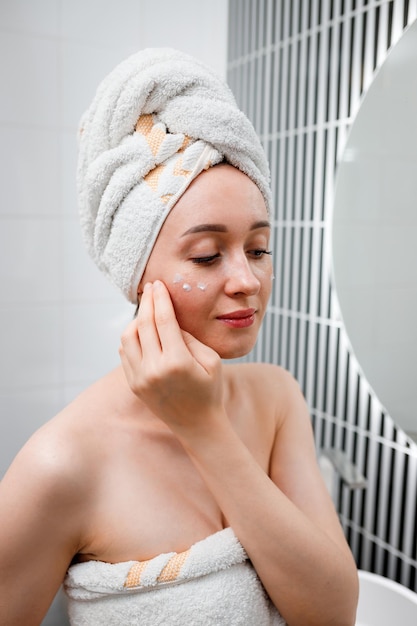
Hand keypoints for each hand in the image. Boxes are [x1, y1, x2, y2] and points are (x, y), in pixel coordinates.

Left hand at [119, 281, 224, 435]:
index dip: (160, 299)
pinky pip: (125, 352)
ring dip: (136, 319)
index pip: (163, 320)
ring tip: (147, 310)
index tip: (159, 285)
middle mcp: (154, 370)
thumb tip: (170, 320)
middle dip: (146, 302)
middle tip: (150, 288)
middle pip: (143, 324)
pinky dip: (131, 337)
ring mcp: (140, 378)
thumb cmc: (210, 390)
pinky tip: (141, 330)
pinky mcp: (133, 384)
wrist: (197, 424)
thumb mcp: (211, 360)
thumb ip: (190, 338)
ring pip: (128, 337)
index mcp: (177, 362)